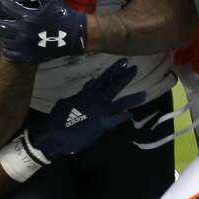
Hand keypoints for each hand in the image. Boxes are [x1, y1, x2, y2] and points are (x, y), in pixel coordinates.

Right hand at [28, 58, 143, 158]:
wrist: (54, 136)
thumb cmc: (58, 118)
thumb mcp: (68, 101)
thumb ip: (81, 93)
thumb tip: (91, 83)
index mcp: (86, 94)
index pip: (103, 78)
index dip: (114, 70)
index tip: (123, 62)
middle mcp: (94, 100)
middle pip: (112, 86)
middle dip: (123, 77)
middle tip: (135, 68)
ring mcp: (98, 113)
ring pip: (118, 103)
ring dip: (131, 98)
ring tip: (144, 94)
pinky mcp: (99, 126)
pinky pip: (114, 121)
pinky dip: (121, 117)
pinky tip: (130, 115)